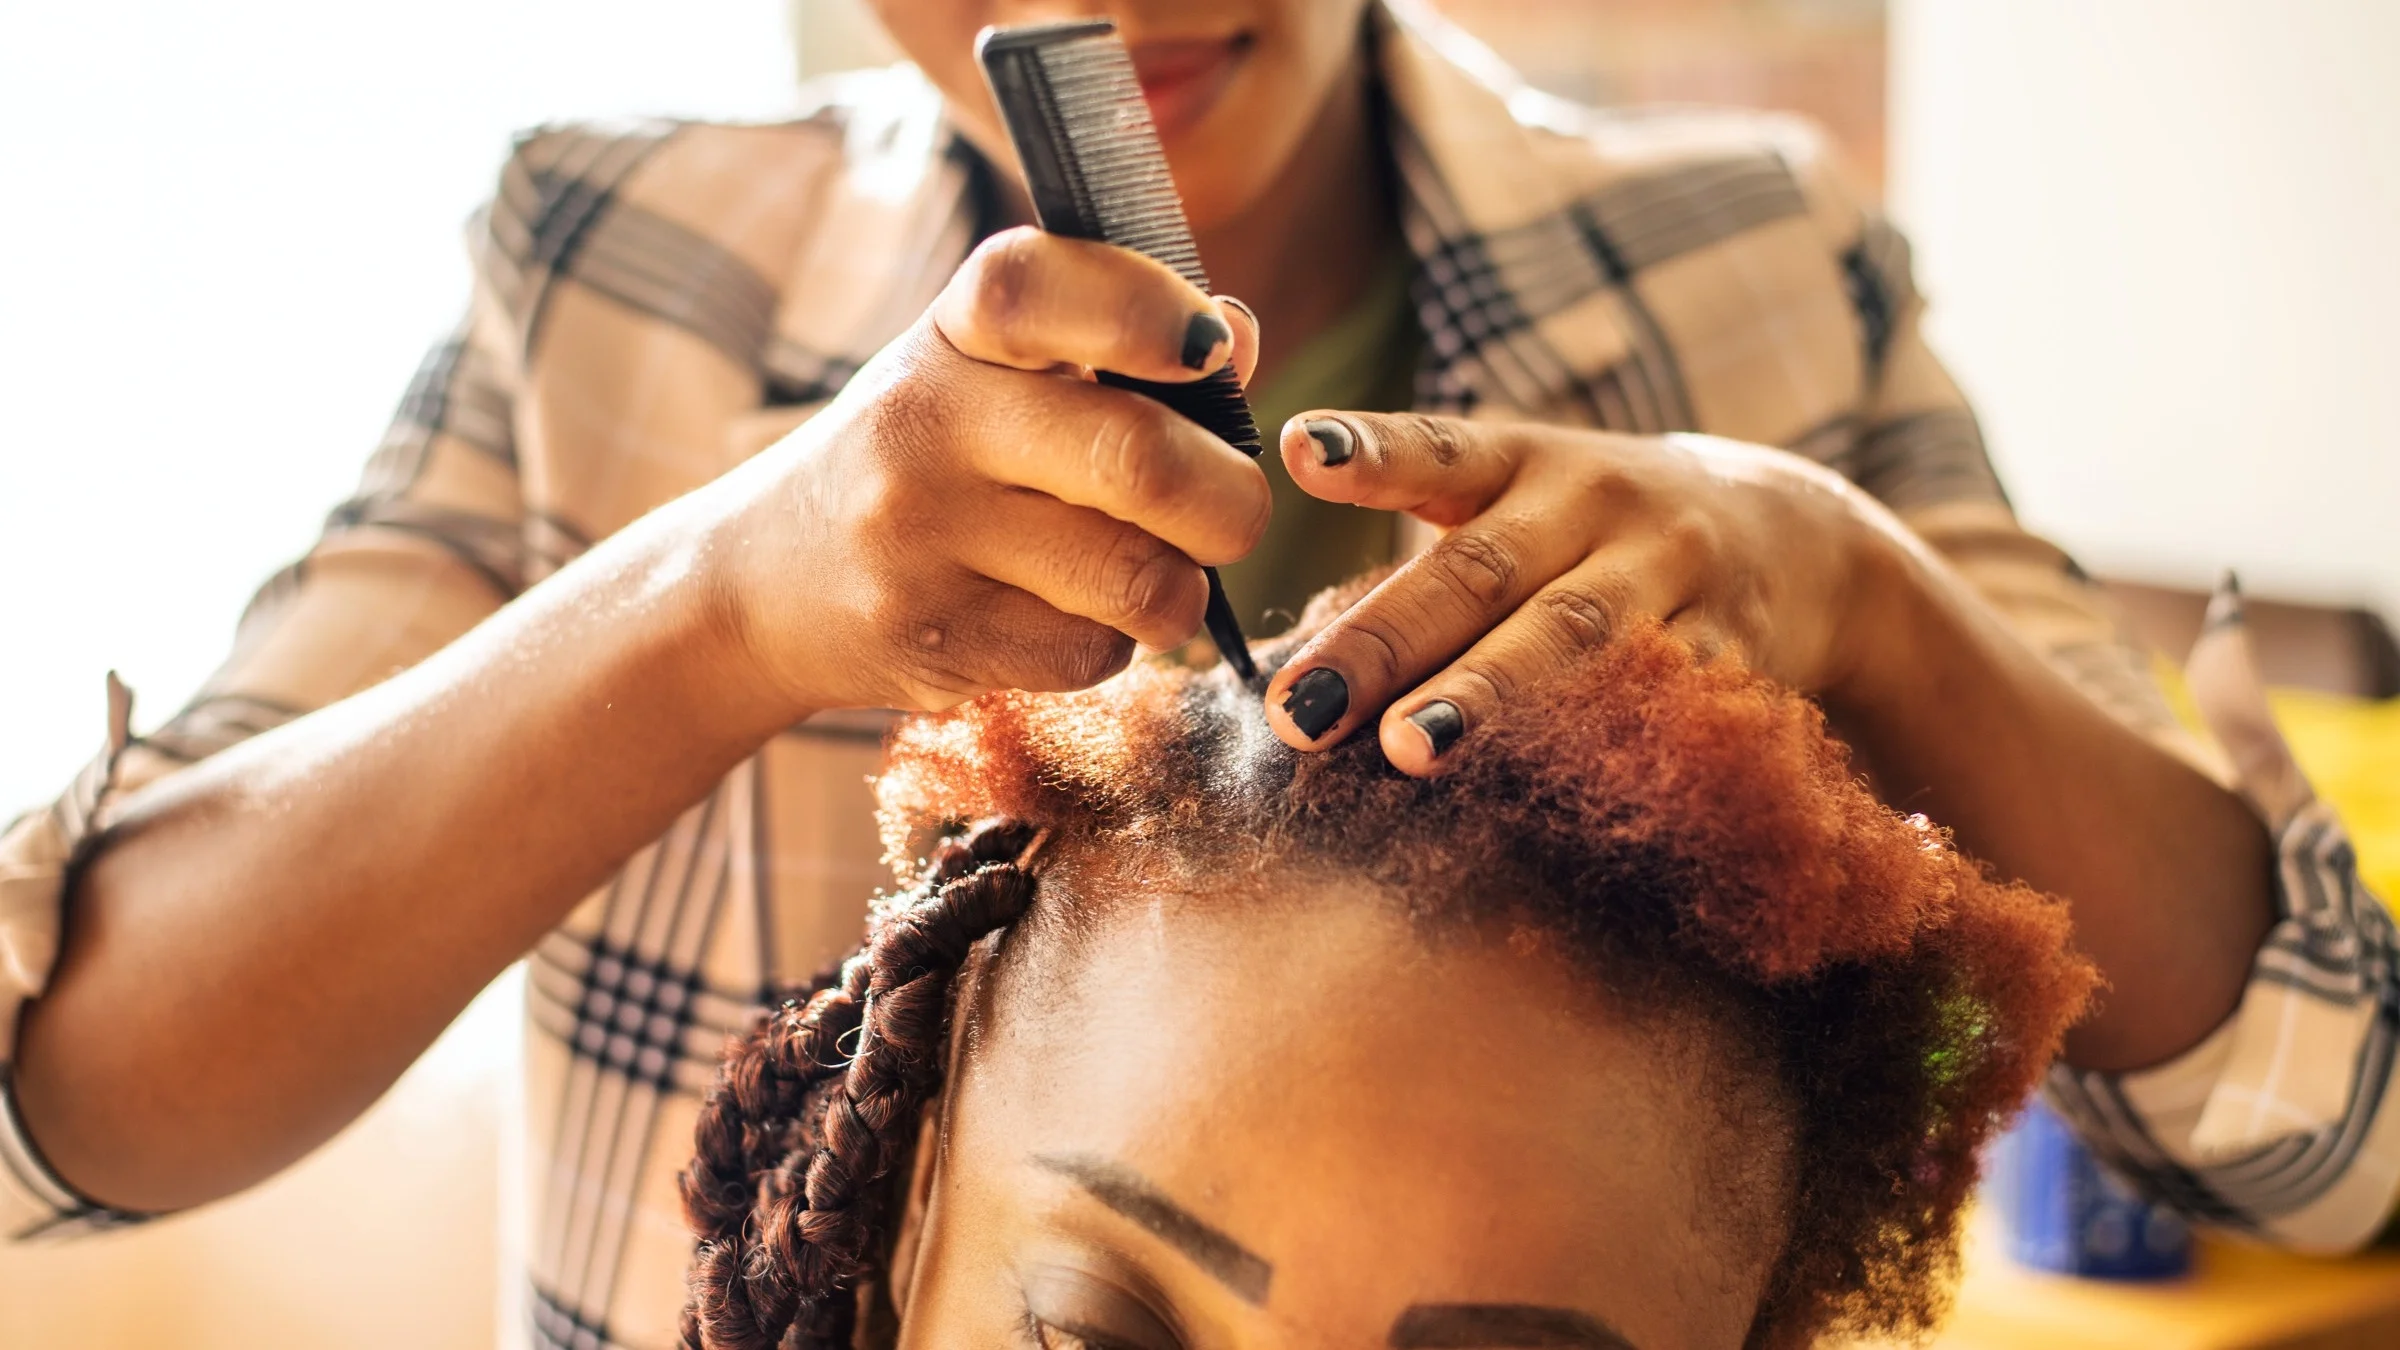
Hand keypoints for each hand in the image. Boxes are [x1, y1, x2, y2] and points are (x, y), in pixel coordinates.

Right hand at [710, 226, 1266, 713]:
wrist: (763, 584)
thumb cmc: (924, 458)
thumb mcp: (994, 376)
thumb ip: (1118, 347)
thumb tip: (1238, 334)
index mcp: (951, 332)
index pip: (1039, 287)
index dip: (1146, 308)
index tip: (1208, 348)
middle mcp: (923, 424)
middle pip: (1136, 456)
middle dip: (1228, 497)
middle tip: (1231, 510)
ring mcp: (920, 540)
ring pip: (1135, 576)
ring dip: (1179, 589)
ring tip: (1148, 573)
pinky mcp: (934, 642)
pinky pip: (1092, 653)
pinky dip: (1112, 643)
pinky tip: (1065, 615)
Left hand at [1260, 413, 1898, 773]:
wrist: (1790, 537)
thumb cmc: (1590, 538)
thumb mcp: (1518, 510)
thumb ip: (1421, 572)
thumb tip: (1292, 683)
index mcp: (1524, 463)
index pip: (1440, 451)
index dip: (1371, 452)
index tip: (1300, 452)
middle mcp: (1595, 504)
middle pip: (1480, 572)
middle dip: (1386, 642)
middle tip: (1304, 708)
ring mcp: (1670, 571)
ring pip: (1573, 635)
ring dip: (1487, 694)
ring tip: (1410, 749)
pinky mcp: (1732, 646)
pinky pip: (1658, 702)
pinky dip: (1599, 744)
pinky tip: (1543, 792)